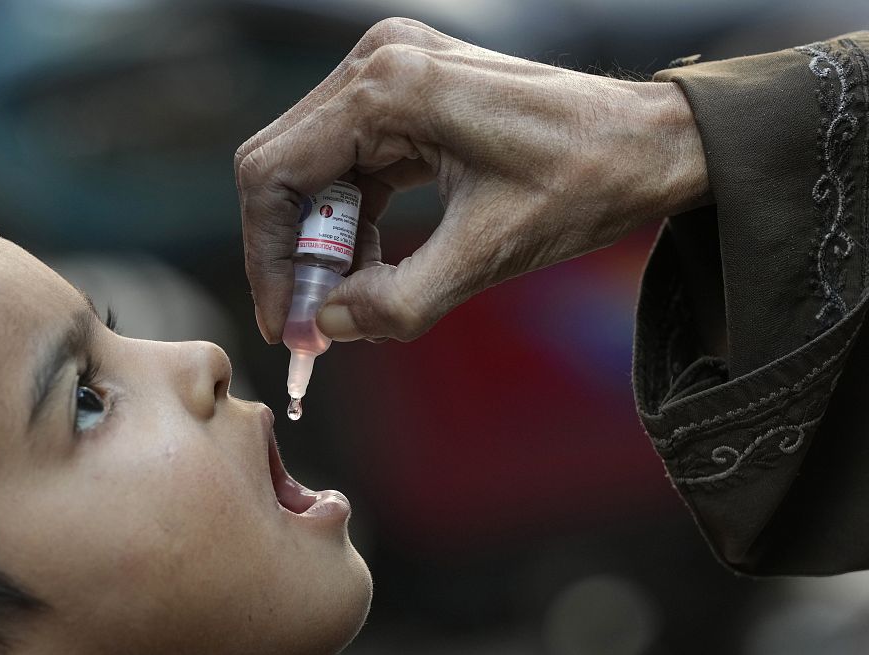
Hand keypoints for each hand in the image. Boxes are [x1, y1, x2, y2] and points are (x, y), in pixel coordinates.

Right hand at [235, 17, 708, 342]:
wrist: (652, 142)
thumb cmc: (586, 181)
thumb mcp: (489, 254)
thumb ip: (398, 301)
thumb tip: (330, 326)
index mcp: (390, 87)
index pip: (275, 175)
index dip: (268, 260)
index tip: (288, 325)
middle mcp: (378, 61)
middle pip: (283, 168)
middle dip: (292, 254)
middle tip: (314, 322)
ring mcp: (390, 68)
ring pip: (310, 167)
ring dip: (321, 240)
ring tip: (349, 300)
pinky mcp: (405, 87)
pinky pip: (346, 158)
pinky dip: (349, 217)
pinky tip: (372, 262)